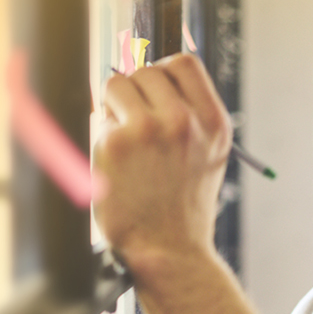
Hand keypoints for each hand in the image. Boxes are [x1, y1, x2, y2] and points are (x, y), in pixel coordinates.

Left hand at [93, 54, 231, 271]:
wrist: (170, 250)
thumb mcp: (210, 155)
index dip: (162, 71)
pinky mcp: (115, 143)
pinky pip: (99, 119)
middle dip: (134, 91)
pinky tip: (115, 164)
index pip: (183, 64)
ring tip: (124, 141)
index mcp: (213, 121)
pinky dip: (103, 136)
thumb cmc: (184, 205)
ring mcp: (148, 129)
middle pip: (146, 71)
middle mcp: (184, 120)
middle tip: (133, 122)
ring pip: (116, 86)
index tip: (152, 89)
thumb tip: (152, 78)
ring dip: (114, 107)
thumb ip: (192, 116)